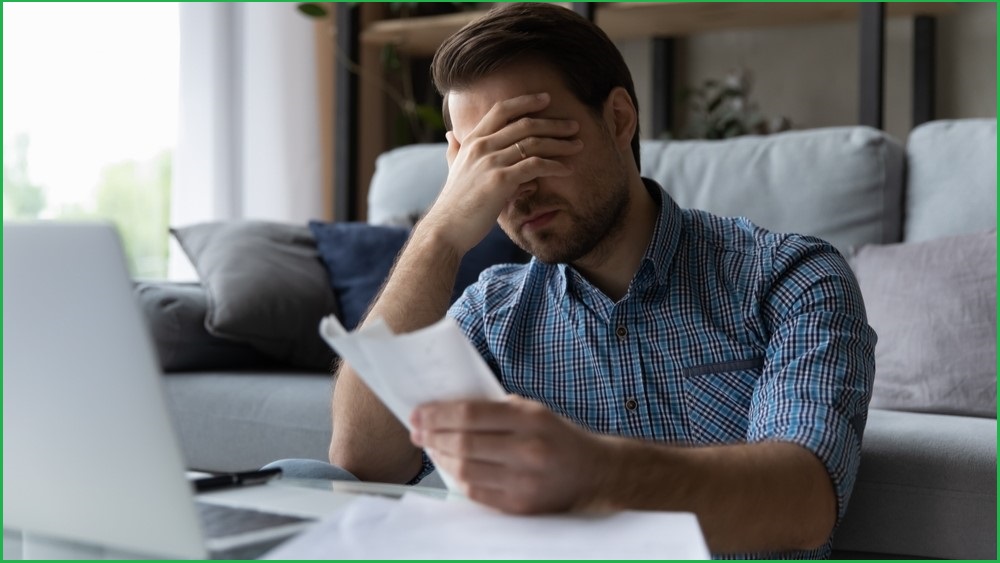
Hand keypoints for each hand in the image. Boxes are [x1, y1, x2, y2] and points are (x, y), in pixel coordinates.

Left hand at [410, 396, 614, 513]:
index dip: (438, 414)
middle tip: (417, 431)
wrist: (594, 473)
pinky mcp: (520, 505)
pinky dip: (458, 478)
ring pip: (465, 470)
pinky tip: (452, 467)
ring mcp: (523, 481)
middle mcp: (527, 450)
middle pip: (463, 443)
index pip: (471, 414)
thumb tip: (448, 410)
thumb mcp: (533, 411)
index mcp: (530, 419)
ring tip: (431, 448)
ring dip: (441, 458)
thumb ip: (496, 410)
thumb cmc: (557, 437)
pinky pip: (476, 492)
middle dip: (432, 436)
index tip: (418, 413)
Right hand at [418, 92, 583, 254]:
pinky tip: (566, 169)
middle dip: (553, 124)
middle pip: (524, 125)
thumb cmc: (454, 203)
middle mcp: (481, 146)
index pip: (501, 110)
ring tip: (578, 146)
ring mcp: (490, 162)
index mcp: (472, 140)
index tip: (547, 98)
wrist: (446, 229)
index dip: (526, 101)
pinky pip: (535, 166)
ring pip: (533, 144)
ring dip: (560, 144)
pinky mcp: (501, 180)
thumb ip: (454, 150)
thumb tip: (450, 135)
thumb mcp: (452, 170)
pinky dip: (554, 166)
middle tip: (574, 125)